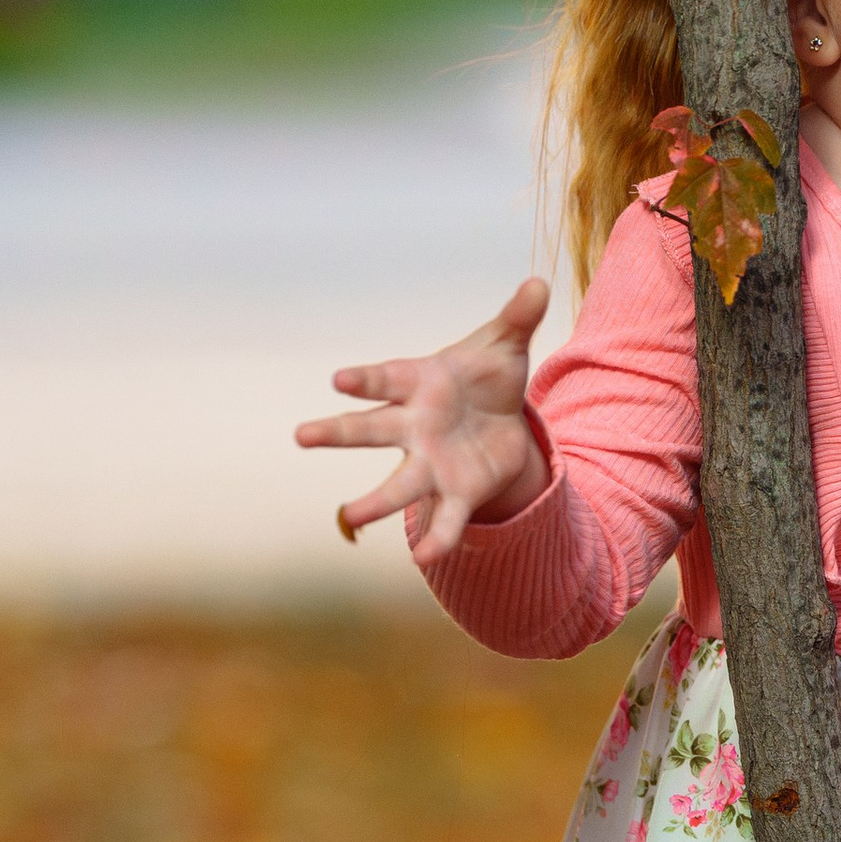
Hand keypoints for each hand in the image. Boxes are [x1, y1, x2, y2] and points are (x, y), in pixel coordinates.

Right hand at [296, 277, 551, 563]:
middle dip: (337, 432)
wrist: (502, 421)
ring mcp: (430, 462)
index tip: (339, 380)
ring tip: (349, 518)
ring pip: (398, 484)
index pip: (385, 379)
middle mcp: (413, 426)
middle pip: (370, 430)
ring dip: (374, 501)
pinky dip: (438, 537)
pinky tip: (427, 558)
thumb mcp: (506, 344)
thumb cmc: (489, 375)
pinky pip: (446, 518)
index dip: (364, 379)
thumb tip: (539, 282)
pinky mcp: (457, 492)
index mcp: (418, 383)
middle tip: (301, 435)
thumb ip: (518, 316)